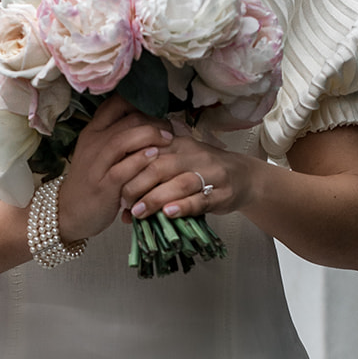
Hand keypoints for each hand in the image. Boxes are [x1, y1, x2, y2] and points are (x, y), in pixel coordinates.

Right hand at [55, 95, 174, 244]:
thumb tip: (149, 120)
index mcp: (92, 132)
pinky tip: (155, 156)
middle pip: (126, 120)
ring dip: (150, 136)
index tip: (158, 110)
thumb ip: (118, 136)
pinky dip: (141, 160)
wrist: (69, 211)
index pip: (115, 104)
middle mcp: (93, 144)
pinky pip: (123, 169)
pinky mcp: (104, 186)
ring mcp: (97, 165)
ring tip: (168, 139)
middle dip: (153, 120)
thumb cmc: (92, 180)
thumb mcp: (98, 152)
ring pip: (123, 140)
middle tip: (170, 128)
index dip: (140, 103)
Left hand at [121, 125, 256, 222]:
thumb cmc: (203, 171)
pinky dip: (183, 207)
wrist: (244, 177)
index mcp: (179, 144)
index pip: (149, 149)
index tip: (113, 180)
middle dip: (138, 184)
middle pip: (162, 166)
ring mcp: (211, 174)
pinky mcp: (223, 194)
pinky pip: (201, 200)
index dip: (129, 164)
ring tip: (139, 212)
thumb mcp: (179, 163)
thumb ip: (152, 177)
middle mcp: (194, 156)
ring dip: (157, 198)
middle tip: (123, 200)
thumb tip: (121, 202)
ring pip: (180, 183)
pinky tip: (168, 214)